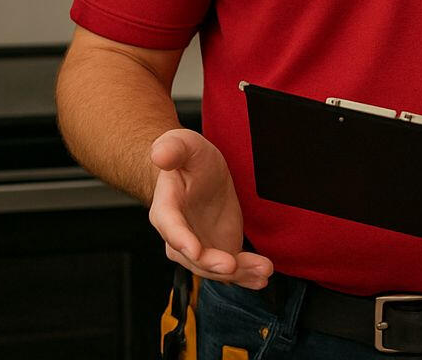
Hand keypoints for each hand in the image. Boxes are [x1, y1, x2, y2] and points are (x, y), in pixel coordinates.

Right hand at [148, 129, 272, 288]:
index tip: (194, 250)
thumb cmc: (188, 159)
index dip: (181, 239)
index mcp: (166, 209)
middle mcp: (179, 235)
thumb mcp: (184, 145)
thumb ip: (172, 148)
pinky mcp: (217, 249)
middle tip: (232, 266)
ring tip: (263, 271)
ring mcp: (198, 245)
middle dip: (212, 264)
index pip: (170, 226)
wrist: (199, 173)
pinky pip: (230, 268)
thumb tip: (159, 154)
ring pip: (214, 267)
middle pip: (192, 256)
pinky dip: (247, 275)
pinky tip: (262, 276)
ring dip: (238, 273)